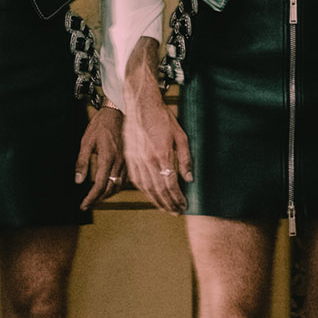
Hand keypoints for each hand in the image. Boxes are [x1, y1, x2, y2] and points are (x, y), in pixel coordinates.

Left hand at [75, 105, 124, 209]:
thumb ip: (82, 162)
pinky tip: (108, 187)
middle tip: (87, 204)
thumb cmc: (100, 125)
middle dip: (98, 199)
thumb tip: (78, 181)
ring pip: (118, 186)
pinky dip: (115, 187)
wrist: (118, 111)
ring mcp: (126, 162)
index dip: (91, 198)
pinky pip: (124, 180)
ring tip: (95, 198)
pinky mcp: (129, 160)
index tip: (83, 205)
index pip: (100, 185)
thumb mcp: (86, 142)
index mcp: (108, 158)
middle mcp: (119, 162)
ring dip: (107, 194)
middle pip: (110, 189)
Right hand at [123, 41, 191, 214]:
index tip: (184, 206)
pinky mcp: (129, 158)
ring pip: (146, 188)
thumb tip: (189, 179)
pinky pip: (136, 180)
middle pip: (158, 190)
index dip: (177, 198)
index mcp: (162, 155)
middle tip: (176, 212)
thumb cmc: (163, 118)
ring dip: (157, 201)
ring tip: (166, 208)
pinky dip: (145, 191)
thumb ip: (185, 159)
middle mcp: (147, 160)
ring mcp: (136, 160)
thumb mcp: (181, 136)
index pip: (170, 185)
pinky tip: (151, 196)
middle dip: (168, 204)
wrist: (141, 104)